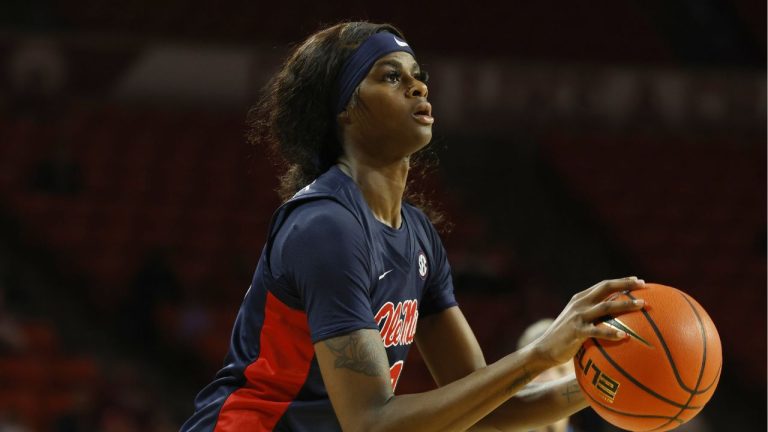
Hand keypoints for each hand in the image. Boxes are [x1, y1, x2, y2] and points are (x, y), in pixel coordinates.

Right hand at [530, 277, 645, 365]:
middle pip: (605, 288)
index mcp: (580, 299)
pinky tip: (625, 337)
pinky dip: (612, 332)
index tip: (638, 281)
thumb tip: (615, 321)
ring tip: (642, 305)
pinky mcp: (576, 330)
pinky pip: (598, 330)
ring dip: (625, 305)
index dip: (621, 281)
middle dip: (625, 284)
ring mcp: (577, 316)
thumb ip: (592, 318)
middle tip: (643, 285)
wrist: (544, 350)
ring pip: (606, 306)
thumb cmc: (564, 339)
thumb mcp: (577, 322)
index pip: (603, 285)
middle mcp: (579, 303)